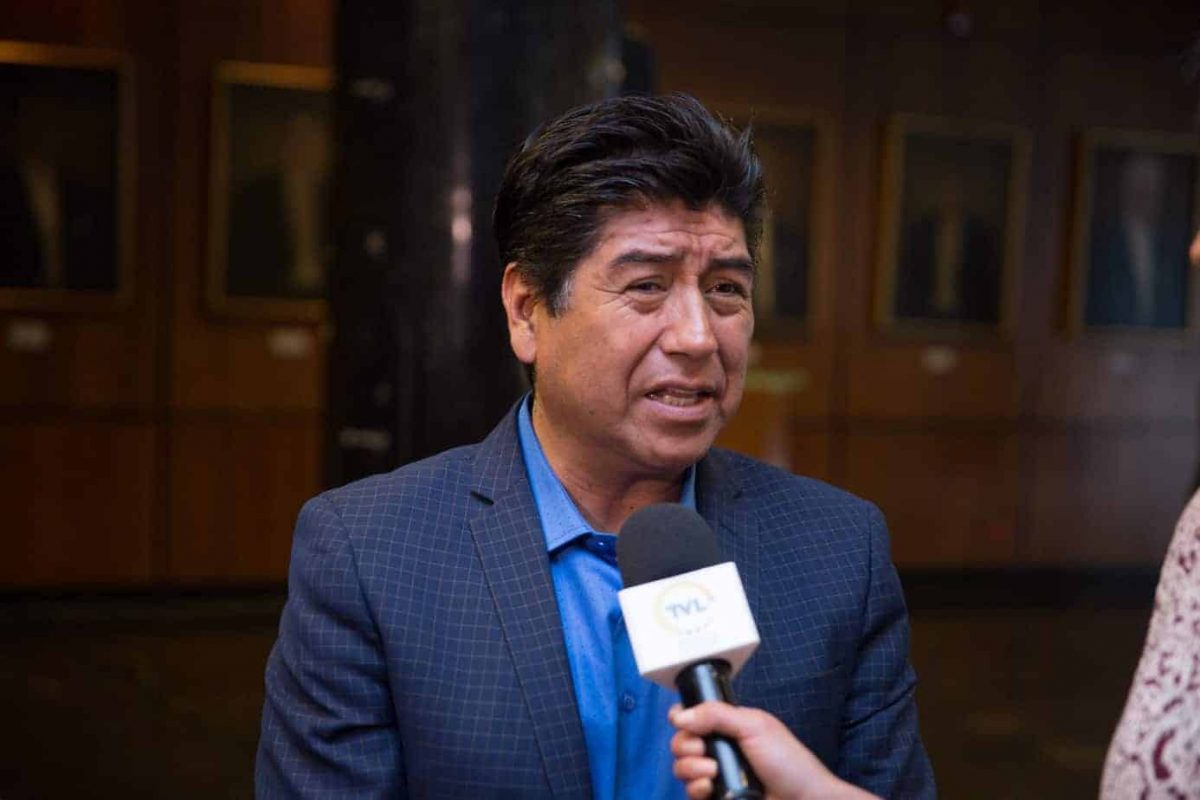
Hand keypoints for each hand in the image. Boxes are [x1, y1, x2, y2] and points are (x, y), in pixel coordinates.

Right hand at [668, 702, 880, 799]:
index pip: (692, 716)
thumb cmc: (788, 762)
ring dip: (690, 768)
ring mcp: (715, 775)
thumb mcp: (754, 726)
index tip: (682, 721)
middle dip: (685, 745)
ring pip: (681, 768)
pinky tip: (709, 788)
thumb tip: (680, 715)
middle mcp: (718, 749)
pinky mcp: (715, 797)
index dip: (681, 717)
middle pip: (680, 742)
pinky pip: (690, 793)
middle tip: (703, 749)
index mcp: (727, 726)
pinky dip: (695, 789)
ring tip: (712, 771)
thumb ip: (716, 714)